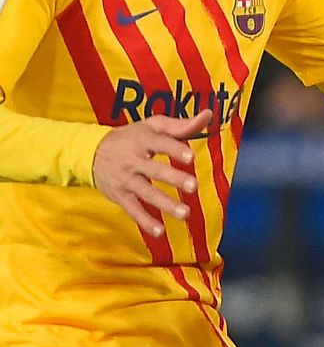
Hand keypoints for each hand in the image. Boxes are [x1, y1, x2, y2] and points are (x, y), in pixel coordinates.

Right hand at [92, 112, 208, 235]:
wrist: (90, 152)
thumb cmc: (131, 137)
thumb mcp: (153, 126)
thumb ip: (181, 125)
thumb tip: (209, 115)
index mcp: (142, 140)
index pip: (160, 143)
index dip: (174, 149)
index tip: (190, 157)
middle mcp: (132, 160)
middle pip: (154, 170)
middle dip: (173, 178)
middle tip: (193, 186)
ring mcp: (126, 180)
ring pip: (146, 193)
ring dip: (165, 204)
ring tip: (185, 213)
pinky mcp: (120, 196)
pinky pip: (133, 210)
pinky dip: (145, 221)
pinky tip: (160, 231)